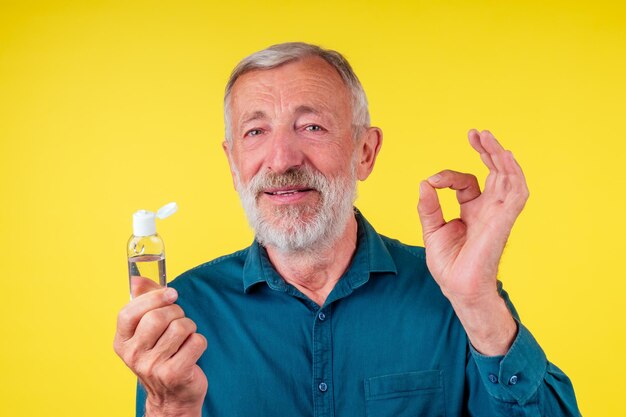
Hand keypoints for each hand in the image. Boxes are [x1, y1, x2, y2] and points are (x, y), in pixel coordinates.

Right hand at [114, 277, 207, 416]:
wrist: (171, 398)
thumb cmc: (160, 357)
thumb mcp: (145, 333)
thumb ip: (143, 303)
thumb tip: (137, 279)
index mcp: (122, 342)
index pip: (129, 312)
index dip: (153, 298)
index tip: (170, 294)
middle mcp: (133, 355)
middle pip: (158, 317)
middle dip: (176, 312)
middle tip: (180, 320)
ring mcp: (153, 367)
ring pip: (180, 327)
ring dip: (190, 327)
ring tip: (186, 338)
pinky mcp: (175, 374)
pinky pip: (196, 342)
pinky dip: (199, 342)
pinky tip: (192, 352)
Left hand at [417, 129, 526, 353]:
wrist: (459, 289)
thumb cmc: (450, 265)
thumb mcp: (432, 230)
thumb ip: (429, 207)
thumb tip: (424, 183)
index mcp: (472, 211)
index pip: (466, 182)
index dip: (448, 176)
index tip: (431, 183)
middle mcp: (488, 210)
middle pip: (494, 173)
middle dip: (486, 151)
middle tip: (476, 134)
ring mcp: (497, 215)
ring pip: (508, 177)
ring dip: (499, 156)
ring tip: (488, 137)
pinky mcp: (502, 221)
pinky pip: (515, 194)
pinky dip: (512, 174)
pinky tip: (505, 157)